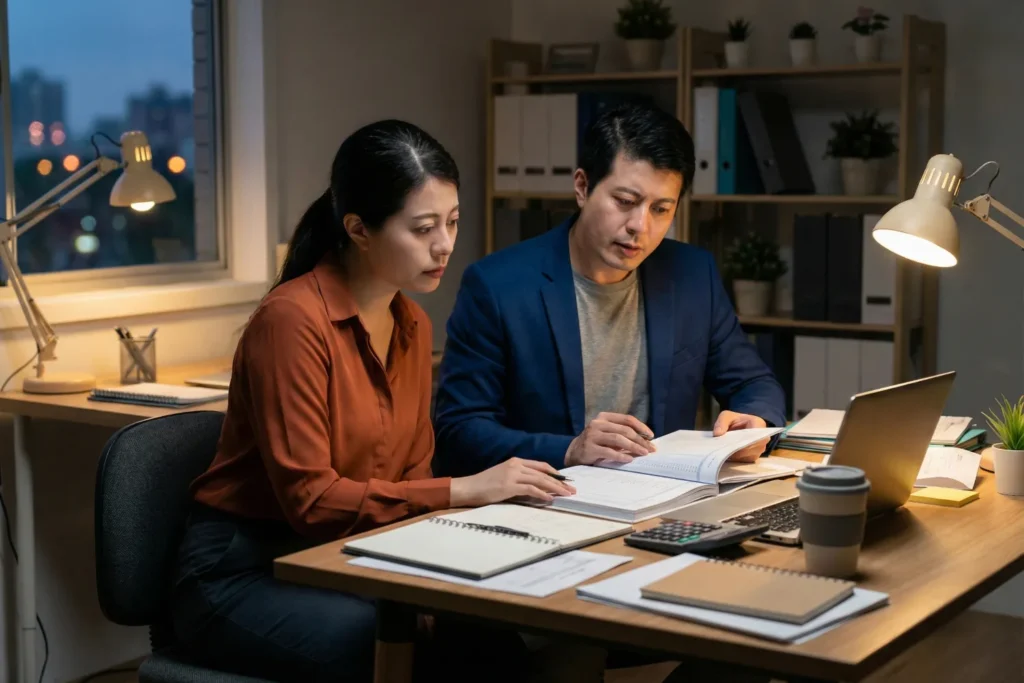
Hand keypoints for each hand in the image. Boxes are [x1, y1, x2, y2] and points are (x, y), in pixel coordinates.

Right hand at [449, 458, 575, 506]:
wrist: (468, 488)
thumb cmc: (484, 485)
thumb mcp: (504, 477)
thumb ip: (519, 479)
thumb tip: (537, 488)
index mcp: (516, 461)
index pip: (541, 465)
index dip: (555, 473)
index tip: (565, 481)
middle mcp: (516, 465)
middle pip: (544, 473)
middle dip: (560, 482)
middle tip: (572, 490)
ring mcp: (513, 474)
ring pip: (540, 480)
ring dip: (555, 488)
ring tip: (566, 495)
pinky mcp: (509, 486)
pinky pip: (531, 489)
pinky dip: (542, 494)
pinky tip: (550, 500)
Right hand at [564, 412, 655, 466]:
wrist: (574, 452)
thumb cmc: (596, 443)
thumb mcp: (607, 434)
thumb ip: (622, 434)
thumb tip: (645, 441)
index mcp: (604, 417)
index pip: (627, 419)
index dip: (641, 427)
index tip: (651, 436)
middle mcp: (597, 424)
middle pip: (624, 430)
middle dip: (640, 440)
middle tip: (650, 448)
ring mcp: (592, 436)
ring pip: (618, 439)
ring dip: (633, 447)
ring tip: (643, 453)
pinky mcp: (589, 448)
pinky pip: (609, 452)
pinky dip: (621, 456)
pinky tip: (629, 459)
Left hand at [714, 410, 768, 462]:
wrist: (737, 427)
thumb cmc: (735, 420)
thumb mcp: (726, 416)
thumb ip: (721, 422)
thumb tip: (717, 434)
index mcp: (759, 424)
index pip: (757, 435)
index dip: (747, 441)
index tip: (733, 444)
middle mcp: (763, 438)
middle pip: (753, 448)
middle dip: (738, 449)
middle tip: (724, 449)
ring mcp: (759, 449)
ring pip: (748, 456)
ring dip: (736, 455)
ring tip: (724, 451)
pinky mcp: (753, 457)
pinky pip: (745, 460)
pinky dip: (735, 458)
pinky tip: (727, 454)